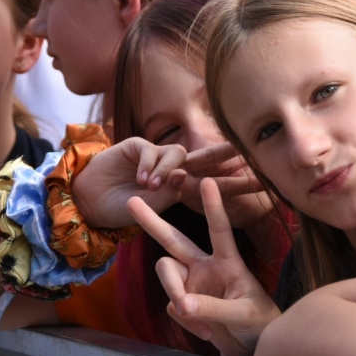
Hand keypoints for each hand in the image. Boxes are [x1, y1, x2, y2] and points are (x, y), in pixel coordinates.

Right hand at [72, 138, 257, 228]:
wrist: (89, 201)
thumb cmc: (121, 210)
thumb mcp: (154, 210)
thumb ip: (172, 194)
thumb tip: (185, 177)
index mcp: (182, 188)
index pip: (215, 183)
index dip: (238, 181)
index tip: (265, 181)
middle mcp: (173, 170)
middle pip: (205, 158)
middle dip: (226, 152)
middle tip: (246, 146)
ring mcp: (155, 156)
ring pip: (178, 153)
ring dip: (168, 168)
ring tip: (152, 185)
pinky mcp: (137, 145)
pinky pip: (152, 149)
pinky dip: (149, 164)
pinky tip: (140, 178)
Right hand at [129, 178, 278, 355]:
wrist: (250, 347)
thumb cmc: (258, 323)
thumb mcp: (243, 314)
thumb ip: (213, 308)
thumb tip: (182, 304)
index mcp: (227, 262)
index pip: (219, 230)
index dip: (213, 207)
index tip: (208, 181)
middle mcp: (205, 267)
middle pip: (173, 240)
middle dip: (152, 222)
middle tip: (132, 201)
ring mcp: (191, 284)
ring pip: (166, 273)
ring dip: (173, 291)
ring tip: (191, 313)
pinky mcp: (182, 303)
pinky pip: (173, 305)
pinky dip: (186, 320)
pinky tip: (206, 332)